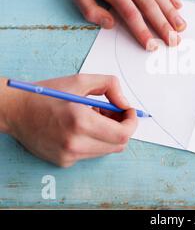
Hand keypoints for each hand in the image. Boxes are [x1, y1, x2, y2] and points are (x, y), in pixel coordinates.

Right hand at [0, 75, 136, 166]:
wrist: (16, 111)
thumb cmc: (47, 94)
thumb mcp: (80, 80)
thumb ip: (110, 86)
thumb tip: (125, 103)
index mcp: (80, 122)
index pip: (122, 134)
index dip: (131, 122)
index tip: (129, 111)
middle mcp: (75, 144)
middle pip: (118, 145)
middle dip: (122, 127)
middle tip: (115, 112)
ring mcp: (69, 156)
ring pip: (106, 150)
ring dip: (109, 134)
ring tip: (95, 116)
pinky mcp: (64, 162)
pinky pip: (91, 153)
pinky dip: (95, 140)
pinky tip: (83, 126)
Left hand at [67, 0, 185, 49]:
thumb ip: (92, 13)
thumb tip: (111, 25)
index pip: (131, 15)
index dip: (143, 32)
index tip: (152, 46)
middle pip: (150, 6)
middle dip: (164, 25)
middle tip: (174, 40)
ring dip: (171, 12)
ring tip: (181, 27)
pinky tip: (178, 6)